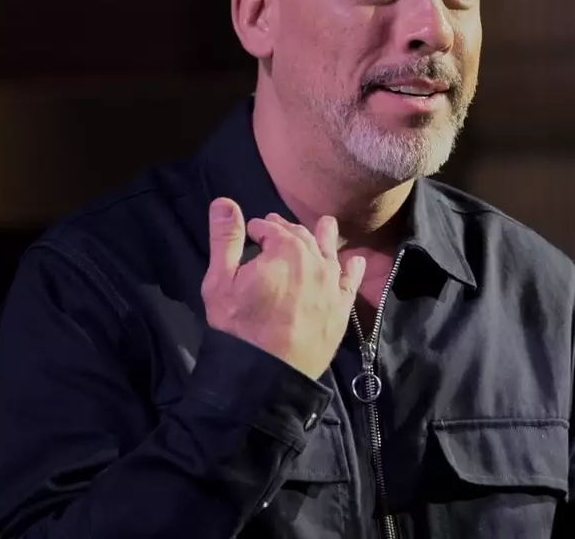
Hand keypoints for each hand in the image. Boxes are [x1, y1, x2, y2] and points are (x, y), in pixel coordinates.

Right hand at [200, 198, 365, 379]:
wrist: (268, 373)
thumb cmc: (239, 327)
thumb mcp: (221, 282)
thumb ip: (225, 239)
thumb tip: (224, 202)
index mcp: (285, 250)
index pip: (272, 228)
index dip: (259, 227)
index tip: (251, 231)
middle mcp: (315, 262)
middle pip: (302, 237)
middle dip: (287, 230)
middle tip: (276, 229)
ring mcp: (332, 285)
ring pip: (330, 252)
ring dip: (323, 237)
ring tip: (324, 225)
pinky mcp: (341, 308)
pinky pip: (351, 281)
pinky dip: (353, 268)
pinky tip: (354, 260)